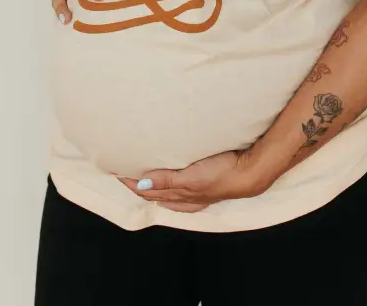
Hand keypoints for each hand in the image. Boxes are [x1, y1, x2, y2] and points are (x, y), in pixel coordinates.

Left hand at [117, 148, 269, 211]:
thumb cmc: (221, 174)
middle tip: (124, 171)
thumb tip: (141, 184)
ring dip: (154, 185)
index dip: (132, 182)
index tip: (117, 171)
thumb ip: (167, 179)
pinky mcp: (206, 185)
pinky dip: (170, 186)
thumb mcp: (191, 177)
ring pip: (168, 192)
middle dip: (139, 184)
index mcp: (180, 195)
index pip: (149, 189)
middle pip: (156, 192)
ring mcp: (197, 192)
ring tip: (141, 177)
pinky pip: (181, 189)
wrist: (249, 172)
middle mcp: (186, 196)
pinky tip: (172, 182)